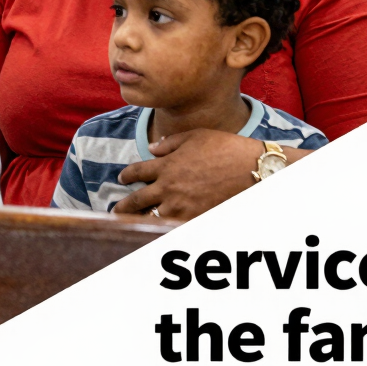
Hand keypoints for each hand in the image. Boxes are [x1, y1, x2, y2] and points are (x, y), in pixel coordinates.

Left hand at [113, 129, 311, 220]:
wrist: (251, 168)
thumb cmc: (225, 147)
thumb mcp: (196, 136)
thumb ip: (171, 143)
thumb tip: (152, 149)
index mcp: (166, 165)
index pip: (137, 171)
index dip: (127, 175)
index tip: (123, 178)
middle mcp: (169, 187)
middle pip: (137, 200)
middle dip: (123, 206)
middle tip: (115, 210)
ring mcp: (181, 205)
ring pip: (150, 217)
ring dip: (139, 220)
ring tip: (129, 224)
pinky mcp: (195, 217)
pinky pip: (171, 226)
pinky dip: (162, 227)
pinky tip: (156, 229)